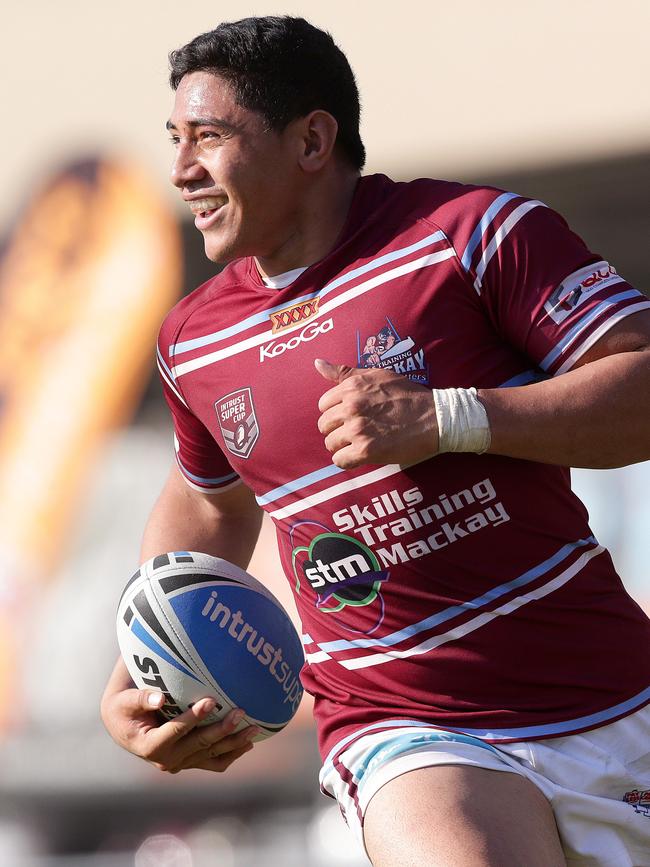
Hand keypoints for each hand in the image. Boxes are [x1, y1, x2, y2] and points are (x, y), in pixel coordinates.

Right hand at [100, 658, 257, 772]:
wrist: (124, 726)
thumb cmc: (123, 707)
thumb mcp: (124, 701)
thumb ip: (140, 698)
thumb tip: (159, 698)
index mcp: (149, 746)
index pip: (175, 731)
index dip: (193, 718)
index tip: (211, 701)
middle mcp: (166, 760)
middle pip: (199, 745)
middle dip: (222, 729)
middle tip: (240, 712)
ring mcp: (181, 763)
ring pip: (212, 756)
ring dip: (234, 743)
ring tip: (254, 728)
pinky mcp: (190, 761)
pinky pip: (214, 762)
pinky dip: (232, 754)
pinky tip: (248, 743)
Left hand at [315, 359, 438, 468]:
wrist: (436, 417)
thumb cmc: (408, 395)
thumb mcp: (377, 375)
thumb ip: (345, 372)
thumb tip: (317, 363)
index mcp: (352, 387)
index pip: (323, 405)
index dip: (336, 412)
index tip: (350, 416)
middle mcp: (352, 406)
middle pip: (324, 425)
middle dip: (337, 429)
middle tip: (355, 431)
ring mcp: (358, 429)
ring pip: (330, 443)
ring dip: (342, 446)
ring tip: (359, 443)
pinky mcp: (366, 450)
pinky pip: (340, 460)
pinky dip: (347, 460)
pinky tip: (360, 456)